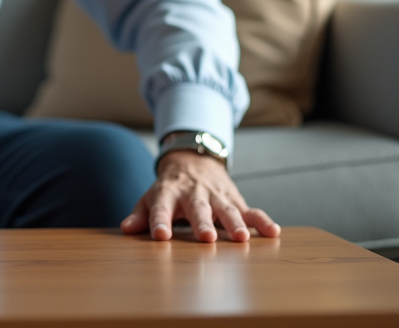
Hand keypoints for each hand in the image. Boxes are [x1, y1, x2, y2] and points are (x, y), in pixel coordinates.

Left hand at [120, 150, 280, 242]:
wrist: (194, 160)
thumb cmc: (169, 189)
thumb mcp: (150, 197)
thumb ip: (140, 214)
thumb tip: (126, 228)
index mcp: (168, 194)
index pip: (162, 208)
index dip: (160, 221)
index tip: (160, 236)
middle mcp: (193, 194)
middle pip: (198, 209)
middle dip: (202, 223)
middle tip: (206, 238)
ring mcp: (216, 196)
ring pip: (227, 210)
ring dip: (234, 224)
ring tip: (242, 238)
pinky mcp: (235, 200)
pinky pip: (251, 211)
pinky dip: (262, 221)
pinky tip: (273, 232)